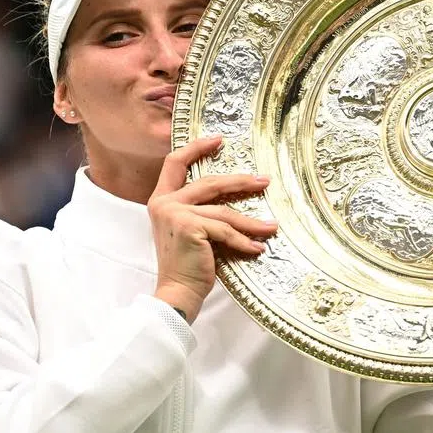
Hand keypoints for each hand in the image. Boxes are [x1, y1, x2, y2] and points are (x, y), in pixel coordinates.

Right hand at [148, 136, 277, 321]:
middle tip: (263, 180)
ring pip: (224, 211)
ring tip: (271, 227)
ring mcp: (175, 214)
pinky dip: (245, 241)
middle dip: (240, 181)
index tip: (218, 140)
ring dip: (251, 221)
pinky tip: (258, 247)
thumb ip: (199, 210)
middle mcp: (164, 203)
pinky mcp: (190, 227)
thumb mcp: (188, 230)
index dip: (197, 148)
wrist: (177, 293)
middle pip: (209, 182)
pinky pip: (226, 230)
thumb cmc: (186, 265)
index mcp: (161, 200)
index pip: (174, 163)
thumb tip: (234, 195)